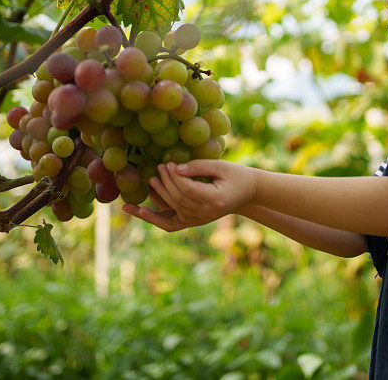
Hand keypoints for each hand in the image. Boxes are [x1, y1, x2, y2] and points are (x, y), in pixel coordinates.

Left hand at [122, 160, 256, 230]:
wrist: (248, 193)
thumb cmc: (237, 175)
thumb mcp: (221, 166)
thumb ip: (198, 166)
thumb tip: (174, 168)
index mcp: (214, 200)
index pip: (187, 189)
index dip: (175, 176)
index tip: (168, 164)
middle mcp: (206, 214)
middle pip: (178, 199)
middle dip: (166, 182)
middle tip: (159, 167)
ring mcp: (199, 220)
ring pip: (172, 210)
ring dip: (157, 196)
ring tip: (148, 181)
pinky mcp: (194, 222)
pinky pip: (170, 224)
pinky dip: (155, 218)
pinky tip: (139, 211)